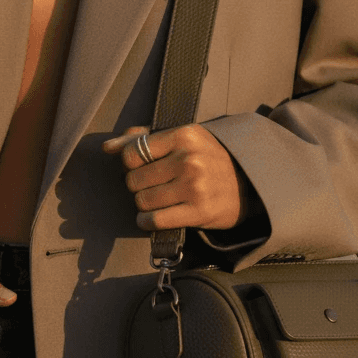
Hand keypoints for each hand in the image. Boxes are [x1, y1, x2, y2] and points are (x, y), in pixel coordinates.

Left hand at [101, 124, 245, 231]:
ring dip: (143, 204)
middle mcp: (189, 160)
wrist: (249, 185)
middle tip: (150, 186)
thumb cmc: (209, 159)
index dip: (129, 164)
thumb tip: (108, 147)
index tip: (140, 168)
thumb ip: (144, 138)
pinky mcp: (197, 212)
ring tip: (155, 200)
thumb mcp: (184, 139)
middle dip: (137, 185)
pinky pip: (154, 220)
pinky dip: (146, 221)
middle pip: (134, 179)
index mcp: (184, 136)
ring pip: (142, 200)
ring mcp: (194, 187)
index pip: (133, 152)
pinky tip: (151, 218)